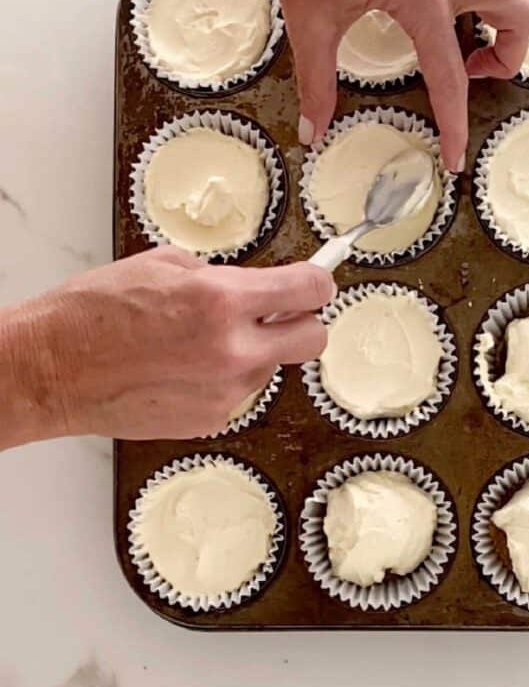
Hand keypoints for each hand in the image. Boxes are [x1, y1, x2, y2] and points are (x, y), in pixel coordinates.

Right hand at [2, 248, 333, 443]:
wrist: (51, 370)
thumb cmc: (93, 314)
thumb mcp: (163, 266)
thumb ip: (222, 276)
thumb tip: (256, 286)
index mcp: (221, 301)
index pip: (310, 291)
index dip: (319, 282)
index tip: (316, 281)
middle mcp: (232, 351)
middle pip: (314, 338)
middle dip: (302, 322)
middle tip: (277, 314)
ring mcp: (224, 392)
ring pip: (272, 368)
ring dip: (255, 352)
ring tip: (201, 342)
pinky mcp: (210, 421)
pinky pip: (238, 394)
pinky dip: (224, 380)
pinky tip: (184, 369)